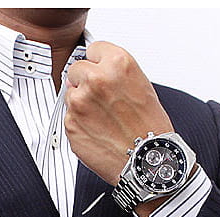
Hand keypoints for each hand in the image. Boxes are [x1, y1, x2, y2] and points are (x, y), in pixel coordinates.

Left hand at [65, 41, 172, 185]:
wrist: (147, 162)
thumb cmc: (150, 129)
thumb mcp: (141, 86)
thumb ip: (114, 74)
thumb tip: (92, 72)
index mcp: (117, 64)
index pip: (93, 50)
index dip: (99, 65)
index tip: (105, 77)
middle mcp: (96, 79)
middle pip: (76, 70)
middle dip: (85, 83)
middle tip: (103, 103)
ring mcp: (80, 103)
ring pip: (70, 95)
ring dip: (81, 105)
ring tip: (104, 121)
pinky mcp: (71, 124)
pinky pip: (69, 118)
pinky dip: (80, 125)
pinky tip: (98, 134)